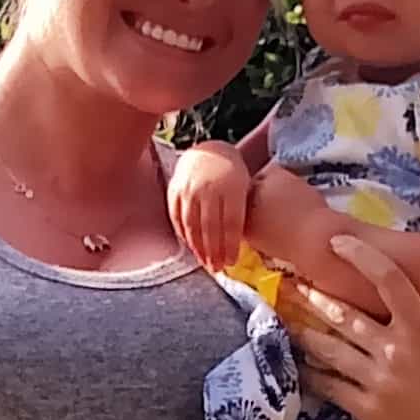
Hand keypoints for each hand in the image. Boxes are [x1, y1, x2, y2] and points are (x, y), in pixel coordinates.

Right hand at [166, 146, 251, 272]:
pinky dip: (183, 235)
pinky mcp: (174, 190)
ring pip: (192, 225)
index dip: (230, 245)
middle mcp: (208, 187)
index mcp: (232, 186)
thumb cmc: (232, 174)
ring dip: (198, 248)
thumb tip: (240, 244)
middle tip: (217, 268)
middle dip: (213, 251)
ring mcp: (189, 188)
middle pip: (210, 227)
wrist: (209, 151)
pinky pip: (176, 218)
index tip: (231, 262)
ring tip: (204, 262)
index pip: (231, 223)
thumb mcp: (244, 186)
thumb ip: (241, 210)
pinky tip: (191, 247)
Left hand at [292, 233, 419, 419]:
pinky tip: (299, 363)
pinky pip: (330, 386)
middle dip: (314, 296)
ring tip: (285, 317)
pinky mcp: (368, 409)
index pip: (390, 280)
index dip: (361, 257)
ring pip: (330, 349)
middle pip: (345, 315)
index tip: (338, 242)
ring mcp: (379, 381)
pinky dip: (313, 372)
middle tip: (291, 281)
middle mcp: (397, 351)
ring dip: (305, 331)